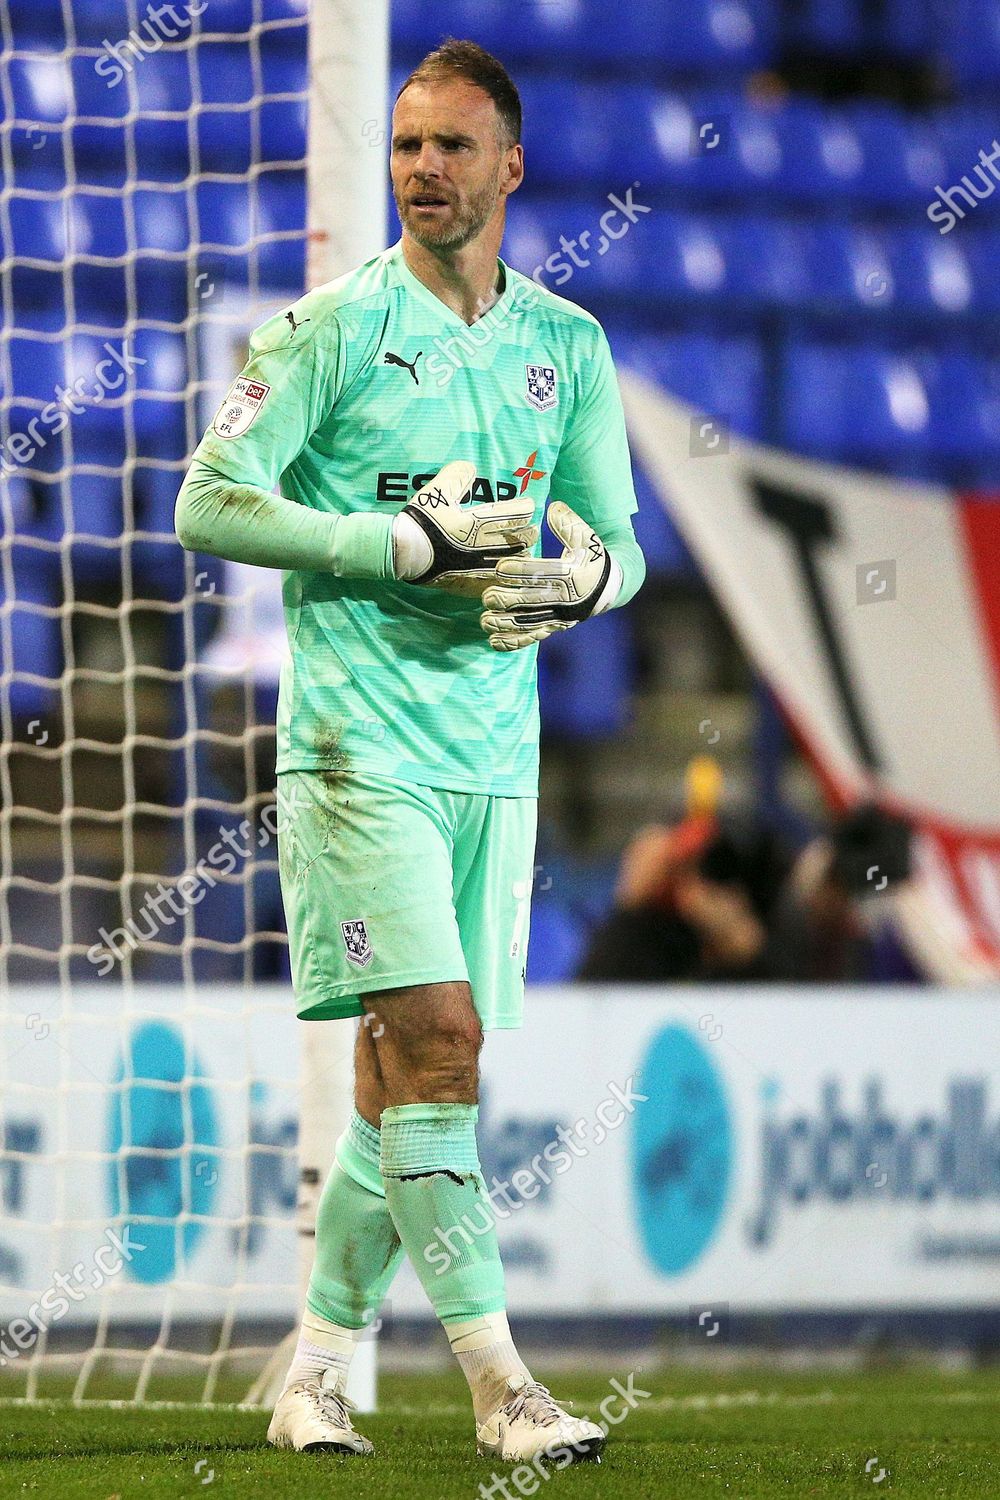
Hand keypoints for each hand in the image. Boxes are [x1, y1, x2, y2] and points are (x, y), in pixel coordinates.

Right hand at [392, 460, 537, 597]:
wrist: (403, 552)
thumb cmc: (421, 520)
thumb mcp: (437, 491)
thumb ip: (456, 475)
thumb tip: (470, 467)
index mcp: (479, 522)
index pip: (515, 514)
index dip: (526, 508)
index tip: (529, 506)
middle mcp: (483, 545)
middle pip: (519, 540)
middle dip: (529, 533)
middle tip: (532, 530)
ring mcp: (478, 567)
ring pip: (511, 563)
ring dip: (521, 557)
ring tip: (525, 553)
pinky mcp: (469, 583)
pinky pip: (493, 584)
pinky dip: (502, 579)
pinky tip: (506, 576)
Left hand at [480, 501, 621, 650]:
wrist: (606, 588)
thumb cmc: (589, 556)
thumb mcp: (586, 536)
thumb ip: (569, 523)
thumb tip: (553, 508)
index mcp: (574, 574)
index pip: (545, 573)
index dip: (522, 571)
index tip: (500, 568)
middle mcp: (567, 599)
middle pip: (533, 601)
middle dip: (509, 600)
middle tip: (487, 597)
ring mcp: (560, 616)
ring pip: (530, 623)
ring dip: (506, 624)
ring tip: (484, 621)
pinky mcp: (555, 627)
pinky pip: (533, 637)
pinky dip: (514, 642)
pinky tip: (494, 641)